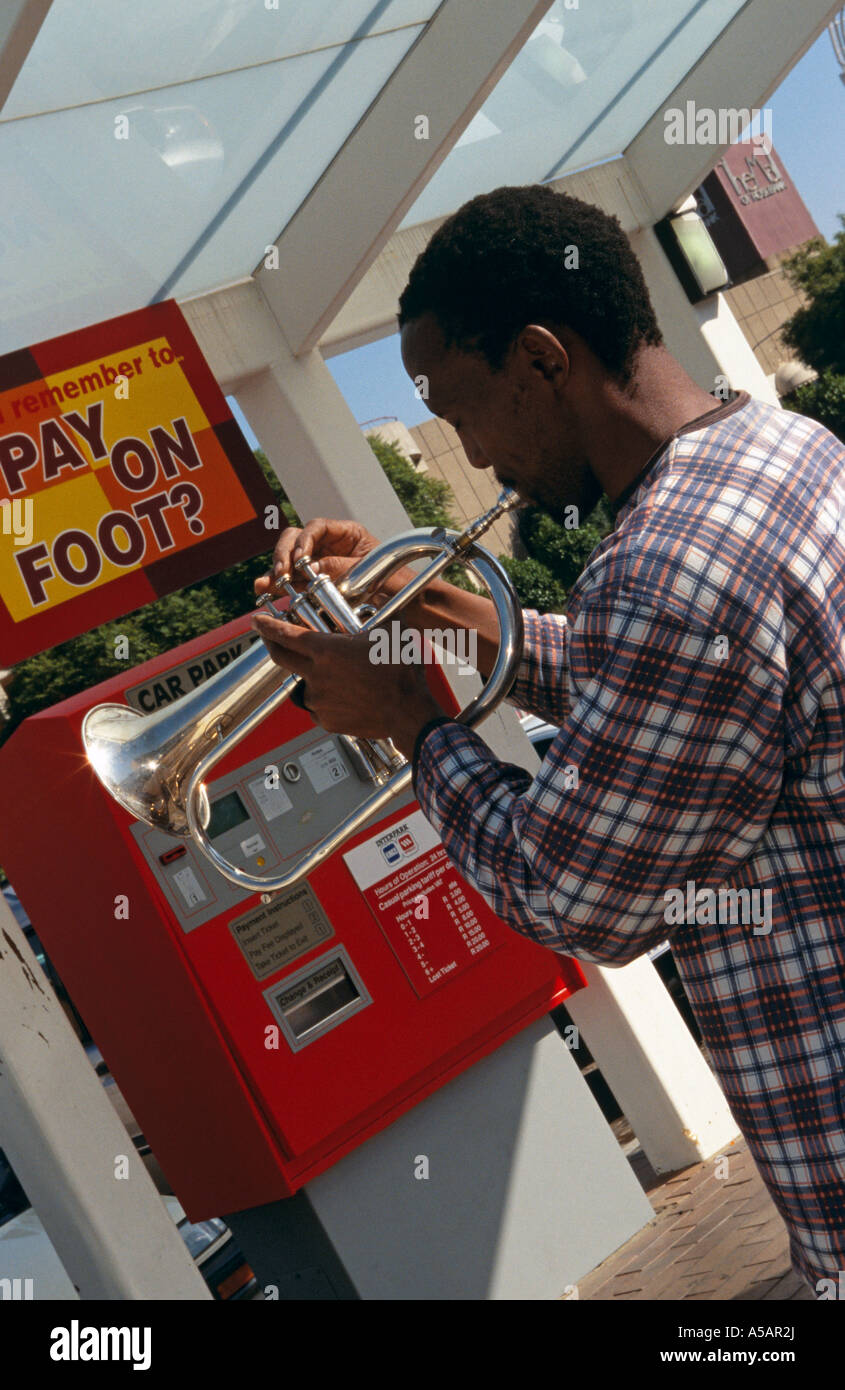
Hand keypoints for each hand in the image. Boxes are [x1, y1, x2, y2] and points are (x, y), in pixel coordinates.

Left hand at [251, 613, 444, 758]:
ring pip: (304, 684)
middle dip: (271, 644)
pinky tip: (344, 696)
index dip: (267, 625)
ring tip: (335, 676)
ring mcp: (318, 699)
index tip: (257, 621)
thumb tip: (376, 604)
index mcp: (327, 650)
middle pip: (280, 658)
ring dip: (312, 676)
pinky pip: (317, 706)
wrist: (408, 712)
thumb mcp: (388, 633)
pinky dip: (325, 699)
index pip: (285, 634)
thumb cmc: (399, 673)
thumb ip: (373, 618)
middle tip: (270, 638)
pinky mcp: (325, 719)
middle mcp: (316, 674)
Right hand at [254, 517, 413, 602]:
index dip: (304, 540)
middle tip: (281, 574)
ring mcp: (321, 562)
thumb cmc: (396, 581)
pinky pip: (294, 579)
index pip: (317, 527)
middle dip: (284, 555)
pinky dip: (280, 584)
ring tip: (265, 586)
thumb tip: (310, 568)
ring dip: (276, 571)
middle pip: (297, 539)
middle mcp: (330, 545)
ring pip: (290, 559)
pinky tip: (267, 591)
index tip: (300, 559)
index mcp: (347, 534)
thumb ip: (340, 568)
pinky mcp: (315, 582)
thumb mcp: (368, 572)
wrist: (409, 603)